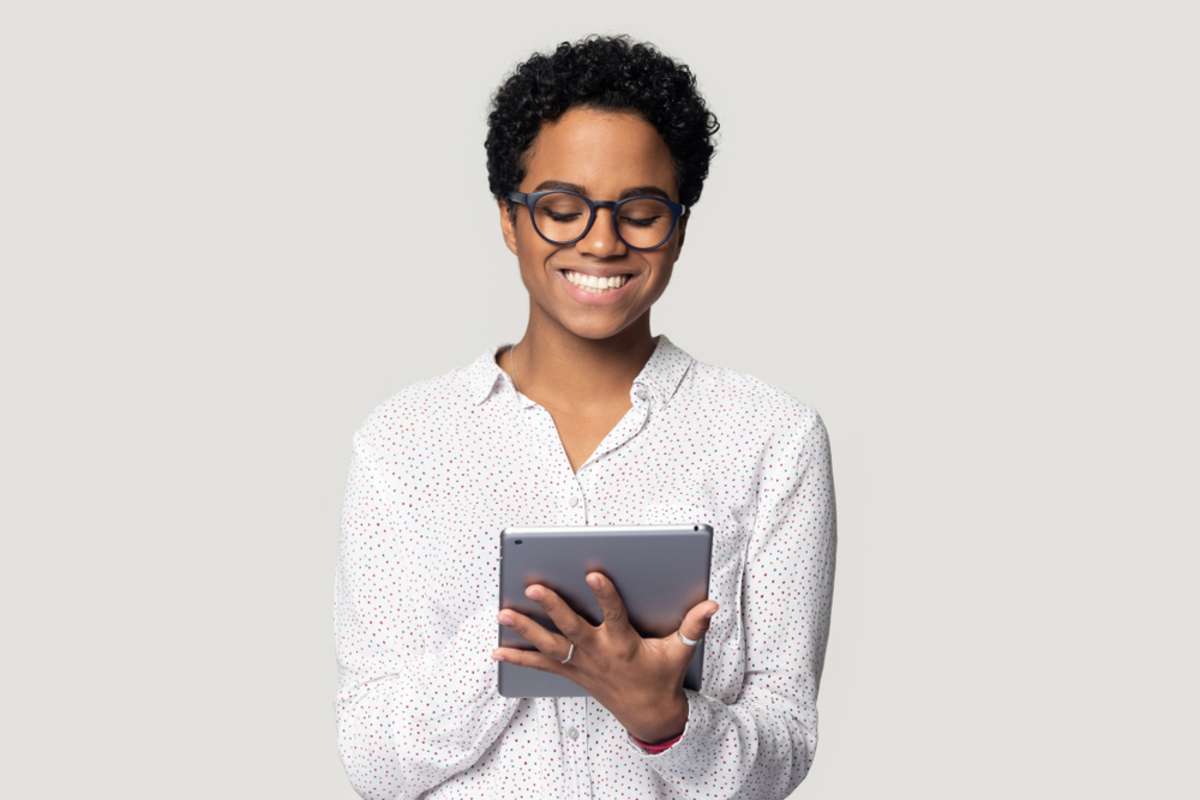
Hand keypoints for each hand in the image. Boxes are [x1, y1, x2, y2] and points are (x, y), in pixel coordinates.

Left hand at [492, 570, 717, 742]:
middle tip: (535, 587)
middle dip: (553, 608)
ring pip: (549, 646)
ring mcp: (581, 665)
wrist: (648, 714)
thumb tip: (711, 605)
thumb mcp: (680, 652)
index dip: (605, 595)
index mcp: (624, 644)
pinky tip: (495, 650)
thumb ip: (693, 626)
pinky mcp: (571, 673)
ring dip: (525, 630)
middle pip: (572, 628)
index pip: (614, 615)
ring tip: (504, 613)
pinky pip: (540, 666)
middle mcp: (599, 654)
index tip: (594, 572)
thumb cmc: (662, 676)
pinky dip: (517, 658)